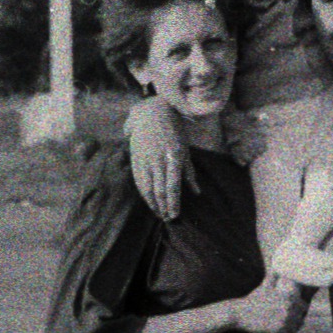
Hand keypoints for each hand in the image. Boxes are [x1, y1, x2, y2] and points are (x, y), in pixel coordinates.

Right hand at [127, 98, 192, 219]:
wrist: (152, 113)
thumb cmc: (174, 131)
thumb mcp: (185, 149)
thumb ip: (189, 172)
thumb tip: (196, 192)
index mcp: (174, 156)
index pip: (173, 187)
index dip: (173, 204)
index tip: (175, 215)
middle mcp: (159, 159)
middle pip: (160, 190)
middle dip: (164, 207)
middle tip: (168, 219)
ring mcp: (145, 159)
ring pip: (148, 188)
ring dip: (153, 204)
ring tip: (159, 214)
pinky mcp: (136, 159)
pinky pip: (139, 180)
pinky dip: (144, 194)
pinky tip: (149, 201)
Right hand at [231, 276, 309, 332]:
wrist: (240, 312)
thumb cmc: (252, 299)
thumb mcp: (263, 286)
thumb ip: (272, 277)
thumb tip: (277, 268)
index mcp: (287, 298)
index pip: (304, 306)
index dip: (302, 309)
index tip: (297, 311)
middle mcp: (287, 309)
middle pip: (300, 318)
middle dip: (297, 320)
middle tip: (291, 321)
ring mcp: (282, 320)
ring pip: (295, 329)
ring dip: (291, 329)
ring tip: (287, 328)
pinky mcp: (276, 331)